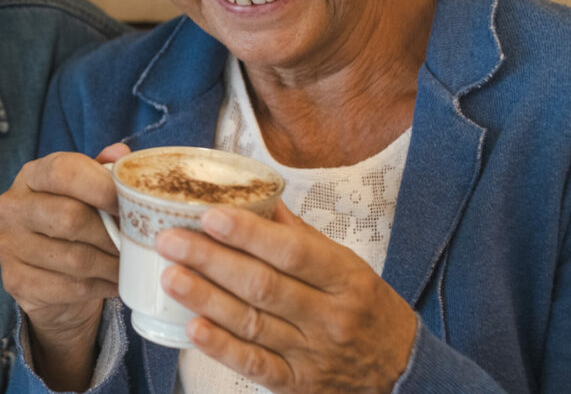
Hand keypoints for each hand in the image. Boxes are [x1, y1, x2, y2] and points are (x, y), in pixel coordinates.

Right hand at [0, 143, 128, 390]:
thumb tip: (121, 154)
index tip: (130, 205)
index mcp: (31, 176)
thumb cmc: (72, 223)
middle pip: (70, 216)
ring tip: (130, 264)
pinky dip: (101, 286)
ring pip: (75, 258)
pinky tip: (114, 282)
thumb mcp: (85, 191)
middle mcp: (12, 207)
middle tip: (137, 242)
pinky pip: (71, 287)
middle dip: (111, 233)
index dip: (102, 187)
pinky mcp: (16, 281)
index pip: (64, 171)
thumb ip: (103, 171)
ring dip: (112, 265)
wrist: (45, 276)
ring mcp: (9, 246)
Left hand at [155, 202, 416, 393]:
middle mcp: (329, 317)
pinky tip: (192, 327)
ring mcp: (312, 355)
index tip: (209, 215)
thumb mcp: (347, 265)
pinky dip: (221, 347)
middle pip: (263, 286)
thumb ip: (298, 235)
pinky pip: (254, 365)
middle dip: (211, 261)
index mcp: (345, 278)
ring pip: (252, 323)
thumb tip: (254, 196)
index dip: (249, 234)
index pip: (292, 252)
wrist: (400, 372)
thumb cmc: (364, 307)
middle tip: (170, 240)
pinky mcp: (296, 385)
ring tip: (170, 275)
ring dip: (206, 299)